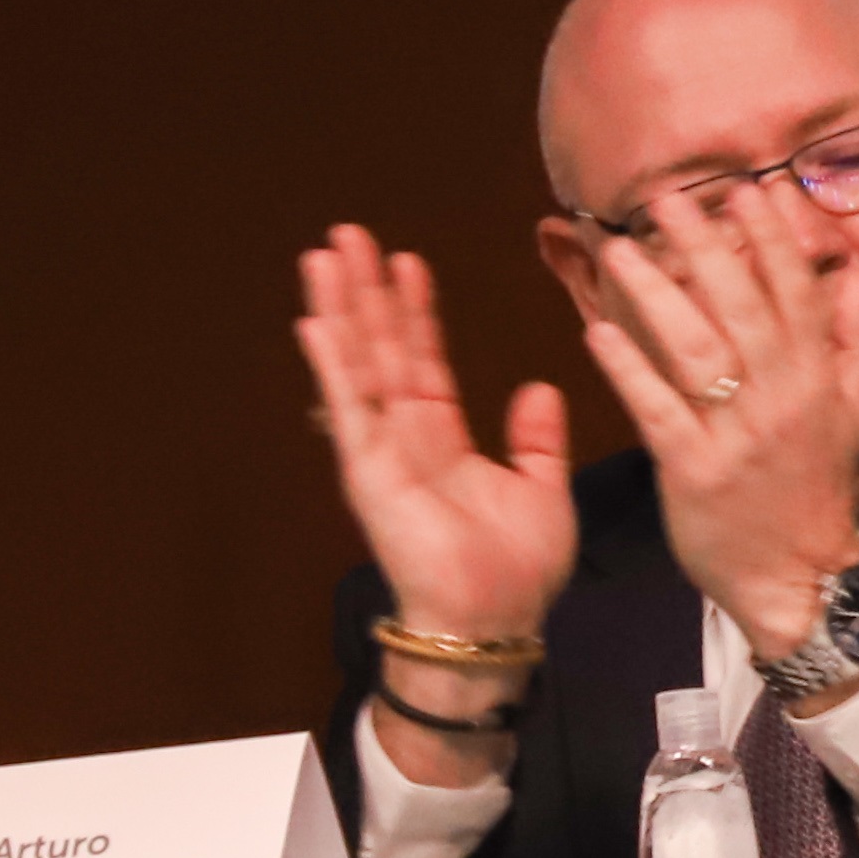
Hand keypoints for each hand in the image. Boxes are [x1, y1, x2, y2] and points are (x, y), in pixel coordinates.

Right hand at [295, 226, 576, 779]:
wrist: (496, 621)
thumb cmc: (517, 569)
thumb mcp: (542, 488)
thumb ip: (537, 438)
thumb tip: (538, 386)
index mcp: (443, 439)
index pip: (423, 359)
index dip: (414, 311)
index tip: (407, 261)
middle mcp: (404, 439)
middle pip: (380, 350)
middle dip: (365, 293)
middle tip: (348, 236)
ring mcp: (382, 454)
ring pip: (358, 366)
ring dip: (340, 311)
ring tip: (324, 256)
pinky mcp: (370, 476)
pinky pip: (350, 411)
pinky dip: (333, 367)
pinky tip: (316, 324)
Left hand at [576, 185, 858, 691]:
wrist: (800, 575)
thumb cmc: (817, 492)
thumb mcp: (854, 414)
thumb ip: (854, 344)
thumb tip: (855, 282)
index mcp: (817, 377)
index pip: (796, 290)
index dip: (772, 237)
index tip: (747, 190)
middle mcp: (783, 395)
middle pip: (742, 304)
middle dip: (706, 245)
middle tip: (667, 197)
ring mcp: (739, 433)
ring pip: (697, 347)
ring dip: (656, 292)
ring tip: (620, 250)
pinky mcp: (696, 470)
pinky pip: (659, 408)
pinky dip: (628, 368)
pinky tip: (597, 332)